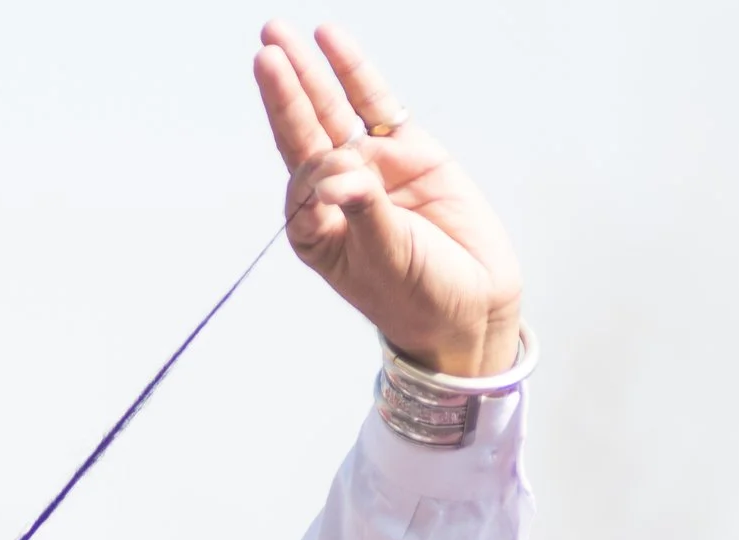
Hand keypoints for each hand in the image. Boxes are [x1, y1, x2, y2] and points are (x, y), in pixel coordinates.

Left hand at [254, 22, 522, 376]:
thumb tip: (336, 177)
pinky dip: (354, 73)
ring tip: (280, 33)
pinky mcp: (407, 151)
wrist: (472, 307)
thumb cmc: (419, 297)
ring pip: (332, 109)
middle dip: (283, 88)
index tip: (323, 149)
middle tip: (266, 45)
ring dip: (308, 72)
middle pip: (303, 129)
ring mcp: (370, 166)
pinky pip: (375, 103)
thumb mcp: (387, 261)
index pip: (298, 171)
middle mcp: (335, 191)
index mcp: (315, 227)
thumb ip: (363, 216)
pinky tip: (332, 42)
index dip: (298, 139)